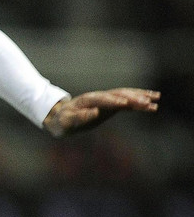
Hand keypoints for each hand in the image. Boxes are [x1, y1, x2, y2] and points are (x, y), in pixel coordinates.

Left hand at [43, 88, 158, 136]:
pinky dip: (139, 100)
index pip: (103, 99)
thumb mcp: (65, 122)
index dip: (113, 101)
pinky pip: (127, 101)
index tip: (124, 104)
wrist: (60, 117)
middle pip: (118, 95)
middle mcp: (99, 97)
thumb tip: (94, 113)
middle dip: (132, 98)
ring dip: (140, 97)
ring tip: (156, 99)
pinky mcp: (111, 105)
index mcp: (88, 101)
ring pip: (125, 95)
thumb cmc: (61, 121)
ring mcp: (106, 99)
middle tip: (147, 102)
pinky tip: (152, 102)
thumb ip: (78, 117)